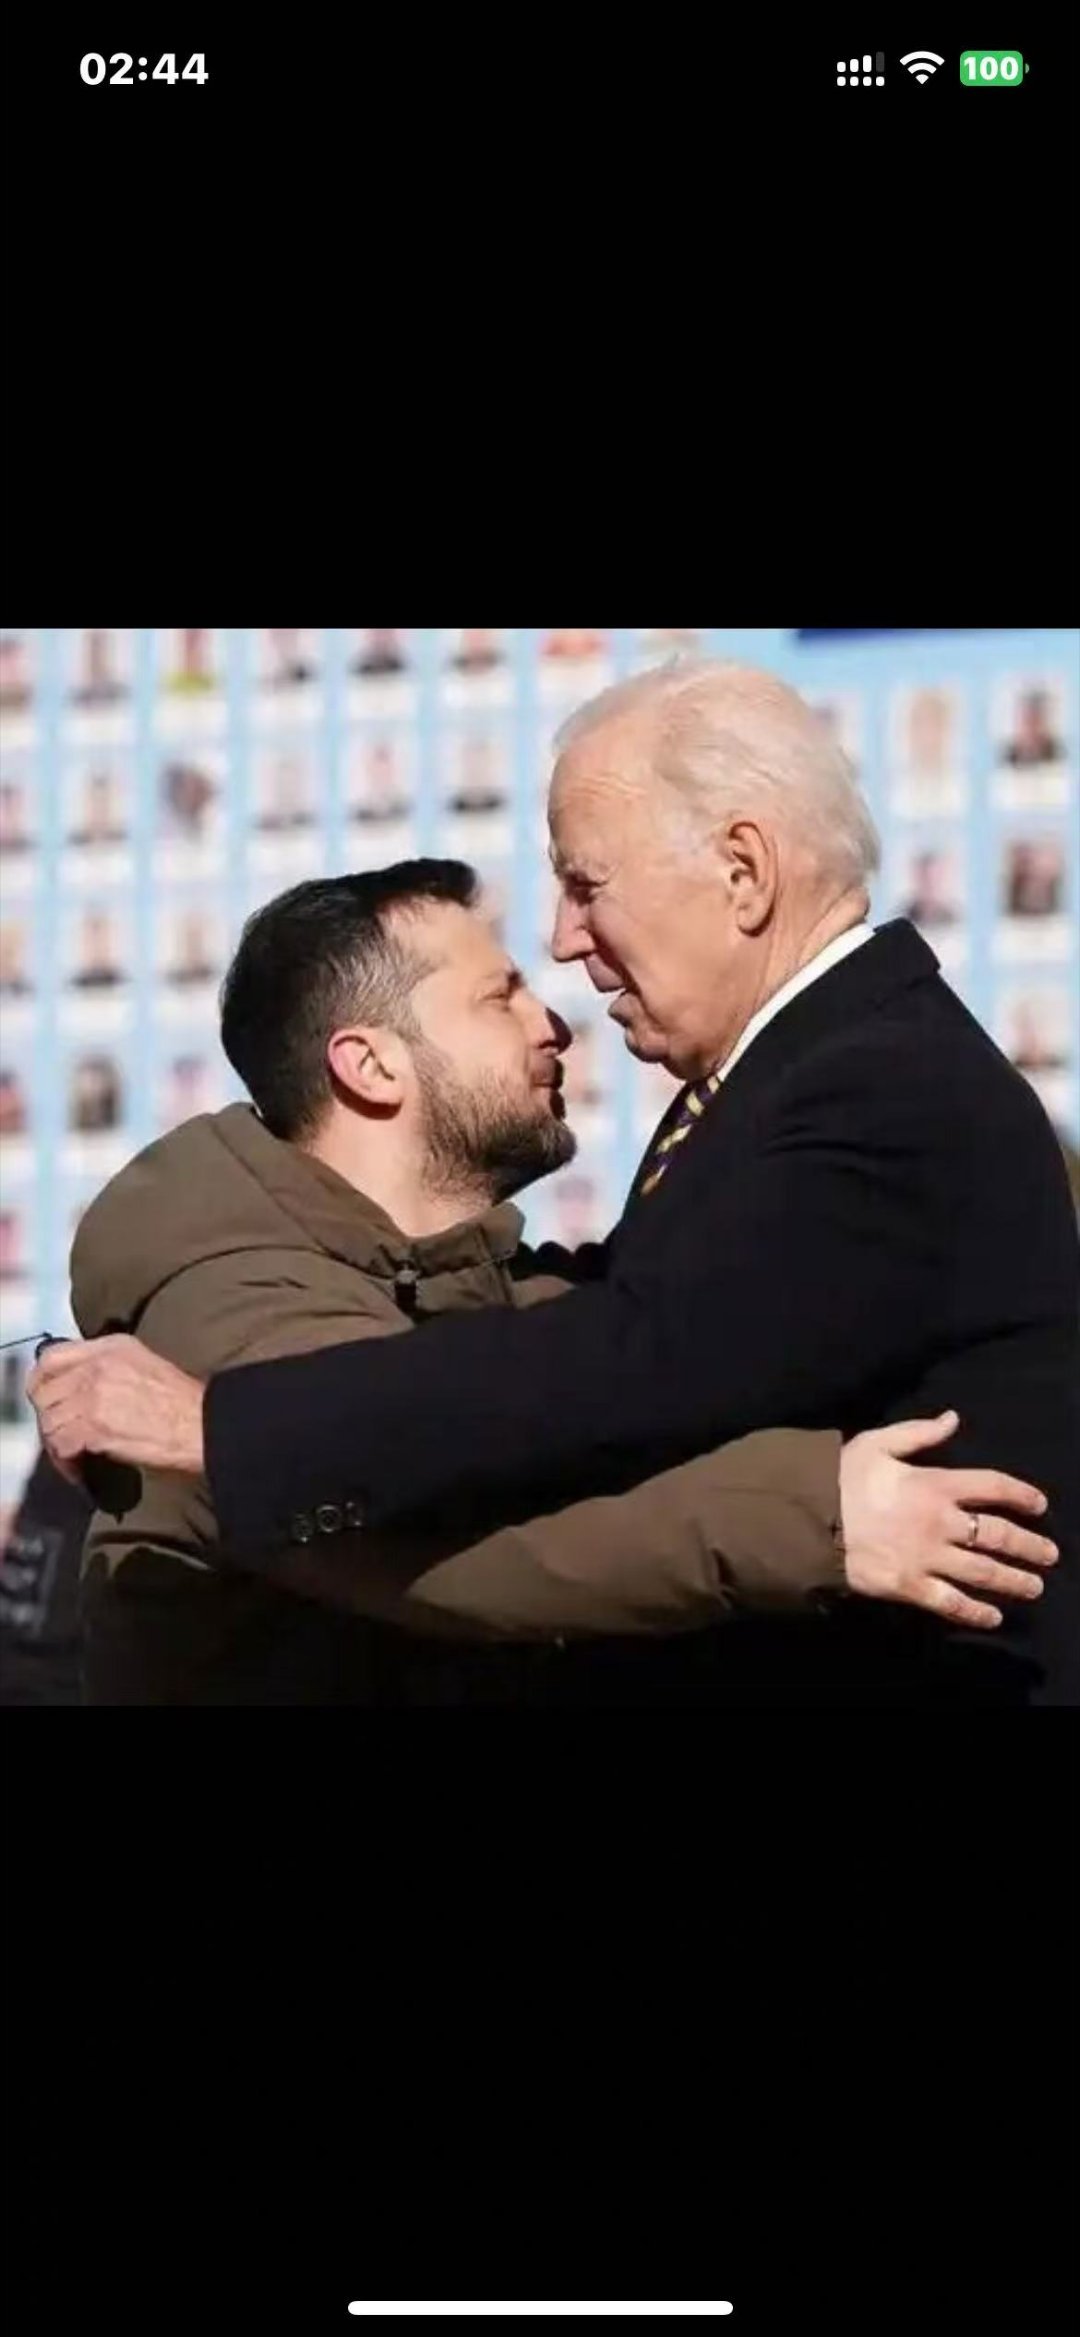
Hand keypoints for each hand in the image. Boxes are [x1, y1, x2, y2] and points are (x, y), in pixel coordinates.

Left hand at [26, 1334, 206, 1482]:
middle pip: (43, 1391)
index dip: (42, 1382)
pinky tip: (80, 1468)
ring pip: (49, 1420)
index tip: (49, 1402)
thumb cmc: (183, 1404)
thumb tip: (78, 1387)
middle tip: (62, 1435)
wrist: (203, 1426)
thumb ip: (108, 1367)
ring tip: (73, 1457)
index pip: (51, 1357)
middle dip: (49, 1417)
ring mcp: (93, 1394)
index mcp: (111, 1346)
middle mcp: (97, 1365)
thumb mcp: (145, 1364)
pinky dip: (66, 1462)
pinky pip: (60, 1445)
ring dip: (57, 1443)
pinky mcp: (94, 1425)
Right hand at [839, 1410, 1056, 1628]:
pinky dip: (975, 1613)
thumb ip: (919, 1432)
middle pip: (998, 1536)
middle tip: (1050, 1555)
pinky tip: (993, 1617)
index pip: (992, 1487)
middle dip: (1029, 1546)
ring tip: (1034, 1588)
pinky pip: (951, 1603)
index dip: (1021, 1494)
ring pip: (983, 1572)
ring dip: (1014, 1581)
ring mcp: (928, 1558)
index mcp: (935, 1484)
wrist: (806, 1519)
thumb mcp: (878, 1442)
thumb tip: (953, 1418)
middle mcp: (941, 1523)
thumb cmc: (841, 1478)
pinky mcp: (910, 1586)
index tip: (1040, 1505)